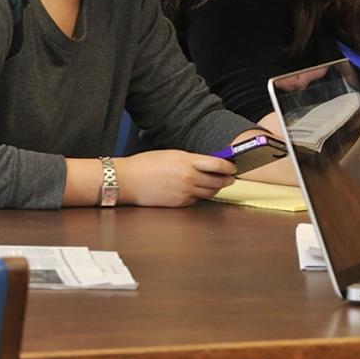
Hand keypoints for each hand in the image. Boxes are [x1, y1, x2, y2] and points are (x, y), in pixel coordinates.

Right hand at [116, 150, 236, 206]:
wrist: (126, 180)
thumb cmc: (145, 164)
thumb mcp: (172, 154)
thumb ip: (191, 159)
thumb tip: (207, 163)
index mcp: (187, 161)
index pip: (217, 164)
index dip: (229, 166)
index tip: (233, 166)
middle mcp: (188, 177)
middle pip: (217, 181)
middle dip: (227, 179)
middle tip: (231, 177)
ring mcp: (184, 192)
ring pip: (209, 192)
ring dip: (216, 188)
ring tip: (218, 184)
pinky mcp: (178, 203)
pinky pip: (196, 200)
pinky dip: (200, 196)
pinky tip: (198, 191)